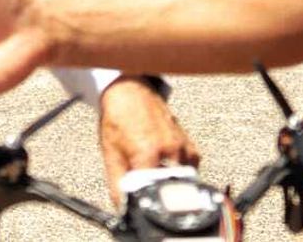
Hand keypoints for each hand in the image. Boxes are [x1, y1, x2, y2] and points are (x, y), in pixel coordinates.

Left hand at [98, 77, 198, 205]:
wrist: (129, 93)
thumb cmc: (119, 120)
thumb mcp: (111, 155)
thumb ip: (117, 185)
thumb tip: (122, 210)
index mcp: (148, 153)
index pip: (154, 193)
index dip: (147, 205)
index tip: (143, 209)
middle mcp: (170, 150)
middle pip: (171, 190)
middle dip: (160, 196)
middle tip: (148, 192)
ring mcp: (183, 146)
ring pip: (183, 180)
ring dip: (171, 184)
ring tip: (156, 176)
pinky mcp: (189, 143)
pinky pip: (191, 168)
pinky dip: (181, 173)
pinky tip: (167, 167)